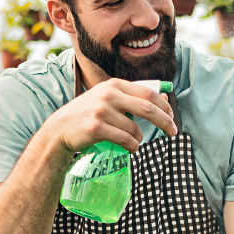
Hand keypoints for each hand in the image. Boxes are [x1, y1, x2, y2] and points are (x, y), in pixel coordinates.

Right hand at [44, 78, 176, 154]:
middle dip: (165, 121)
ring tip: (133, 142)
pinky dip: (132, 147)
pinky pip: (125, 140)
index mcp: (114, 85)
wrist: (60, 129)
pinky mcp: (96, 128)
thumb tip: (163, 98)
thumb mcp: (108, 99)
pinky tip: (130, 148)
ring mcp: (101, 111)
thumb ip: (132, 97)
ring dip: (139, 139)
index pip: (148, 93)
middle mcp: (108, 95)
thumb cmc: (88, 114)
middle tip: (173, 132)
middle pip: (147, 108)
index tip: (172, 117)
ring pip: (135, 129)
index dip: (164, 106)